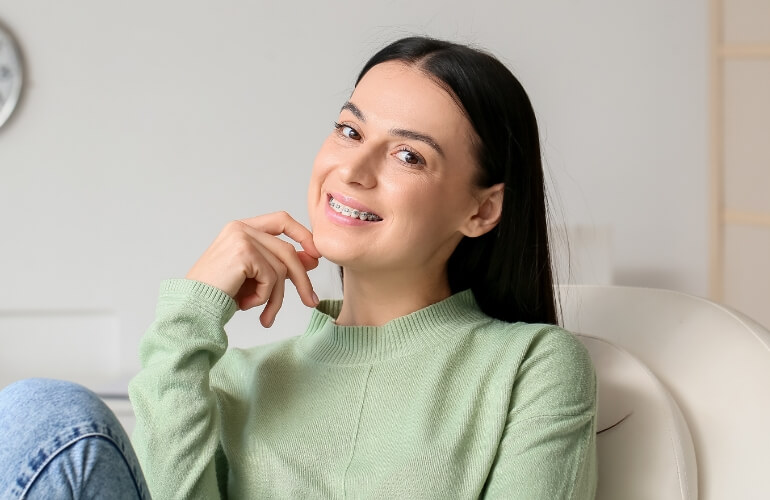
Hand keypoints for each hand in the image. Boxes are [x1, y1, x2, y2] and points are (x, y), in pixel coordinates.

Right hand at [186, 211, 320, 326]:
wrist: (192, 307)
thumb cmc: (219, 293)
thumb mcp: (254, 276)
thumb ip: (279, 263)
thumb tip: (312, 259)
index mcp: (242, 228)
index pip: (281, 220)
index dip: (303, 235)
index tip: (316, 256)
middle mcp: (241, 228)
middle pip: (286, 250)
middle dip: (302, 279)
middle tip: (311, 301)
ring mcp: (242, 237)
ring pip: (281, 268)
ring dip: (277, 297)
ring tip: (265, 315)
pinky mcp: (244, 252)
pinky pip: (271, 278)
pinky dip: (264, 298)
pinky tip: (246, 305)